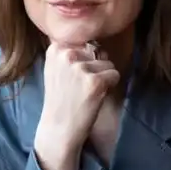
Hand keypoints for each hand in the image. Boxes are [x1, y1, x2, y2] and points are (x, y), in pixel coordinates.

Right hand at [35, 40, 121, 169]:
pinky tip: (95, 96)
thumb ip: (70, 53)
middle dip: (95, 68)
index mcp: (56, 49)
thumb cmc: (61, 99)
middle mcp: (67, 54)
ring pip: (108, 63)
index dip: (85, 60)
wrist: (59, 127)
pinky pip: (115, 74)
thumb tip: (94, 42)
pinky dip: (110, 86)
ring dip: (103, 78)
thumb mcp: (56, 69)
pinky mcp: (95, 81)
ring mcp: (80, 67)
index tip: (73, 76)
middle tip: (80, 87)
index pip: (84, 43)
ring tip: (86, 92)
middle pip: (97, 52)